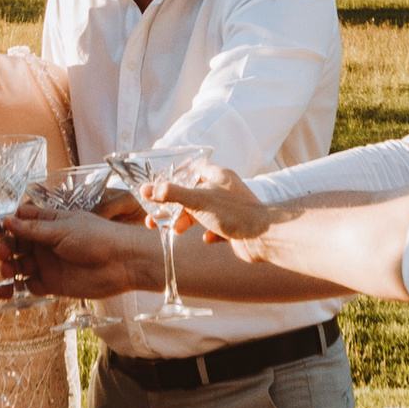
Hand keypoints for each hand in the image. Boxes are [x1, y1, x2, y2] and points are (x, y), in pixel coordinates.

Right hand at [6, 202, 160, 298]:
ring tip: (6, 271)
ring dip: (7, 268)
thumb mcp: (62, 229)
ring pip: (18, 265)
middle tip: (3, 253)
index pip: (19, 220)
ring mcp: (48, 263)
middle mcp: (46, 243)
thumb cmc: (97, 238)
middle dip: (4, 247)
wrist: (123, 263)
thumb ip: (33, 229)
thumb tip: (7, 220)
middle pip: (15, 244)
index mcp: (48, 222)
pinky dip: (15, 288)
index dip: (3, 223)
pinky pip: (28, 286)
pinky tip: (4, 291)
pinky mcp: (53, 284)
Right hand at [142, 159, 273, 252]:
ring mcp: (231, 208)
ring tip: (174, 231)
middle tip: (156, 217)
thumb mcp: (196, 200)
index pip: (194, 169)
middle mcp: (226, 189)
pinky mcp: (236, 227)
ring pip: (203, 212)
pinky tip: (206, 239)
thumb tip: (145, 190)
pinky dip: (208, 233)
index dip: (176, 176)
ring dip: (187, 221)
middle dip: (175, 206)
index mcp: (219, 176)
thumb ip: (170, 194)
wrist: (263, 237)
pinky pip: (217, 228)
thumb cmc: (233, 213)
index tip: (160, 186)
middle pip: (194, 194)